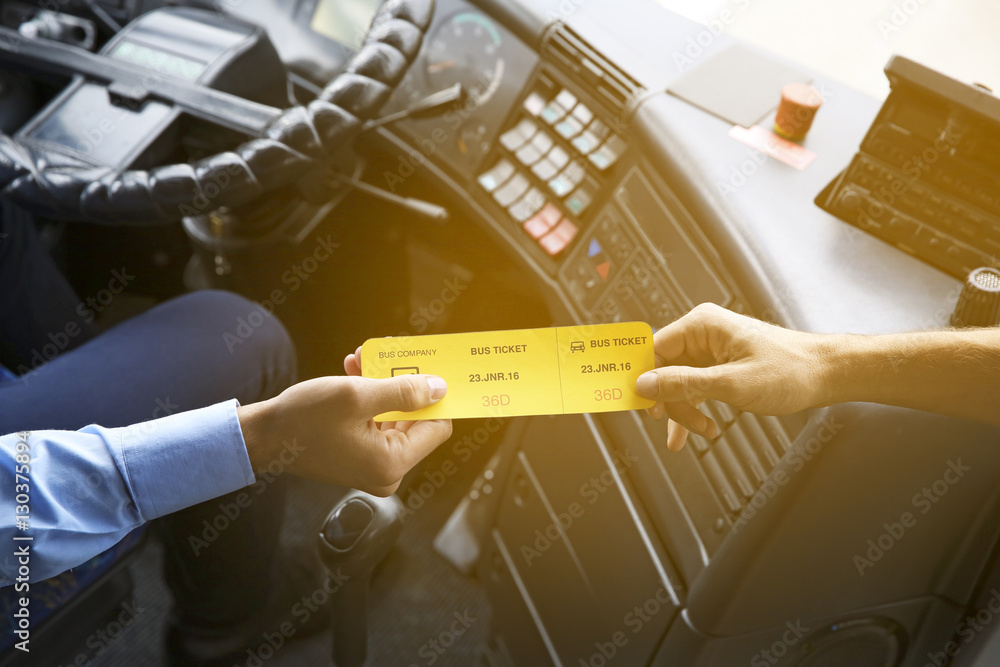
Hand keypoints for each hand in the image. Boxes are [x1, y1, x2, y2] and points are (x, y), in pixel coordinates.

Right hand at [238, 347, 451, 494]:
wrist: (263, 436)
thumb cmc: (303, 419)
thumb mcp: (358, 396)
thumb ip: (404, 391)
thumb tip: (439, 389)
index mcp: (392, 463)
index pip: (437, 426)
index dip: (435, 396)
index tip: (430, 369)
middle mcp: (386, 471)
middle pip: (415, 420)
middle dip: (403, 384)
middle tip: (391, 355)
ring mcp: (372, 465)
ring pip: (394, 416)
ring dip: (383, 385)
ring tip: (365, 358)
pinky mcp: (359, 456)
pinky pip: (376, 422)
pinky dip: (369, 397)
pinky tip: (355, 371)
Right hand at [635, 303, 825, 451]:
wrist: (826, 375)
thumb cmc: (788, 370)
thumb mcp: (730, 383)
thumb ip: (683, 383)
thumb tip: (644, 384)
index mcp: (702, 324)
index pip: (654, 349)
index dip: (647, 378)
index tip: (642, 404)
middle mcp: (703, 333)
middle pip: (665, 369)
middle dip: (672, 401)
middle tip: (679, 425)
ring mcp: (712, 349)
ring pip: (680, 382)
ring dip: (686, 410)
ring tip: (702, 431)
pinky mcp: (720, 365)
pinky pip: (696, 387)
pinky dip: (696, 408)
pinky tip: (698, 430)